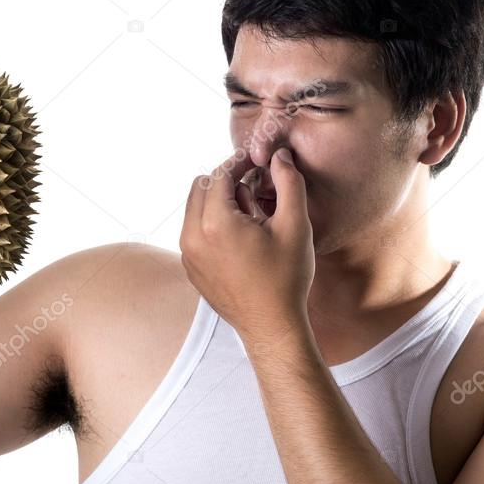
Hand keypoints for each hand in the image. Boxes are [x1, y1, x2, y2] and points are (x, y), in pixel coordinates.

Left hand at [179, 147, 314, 344]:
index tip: (257, 161)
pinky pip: (194, 230)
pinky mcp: (190, 267)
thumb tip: (279, 156)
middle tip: (255, 185)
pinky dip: (211, 221)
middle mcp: (192, 236)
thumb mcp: (295, 225)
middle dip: (226, 179)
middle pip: (201, 187)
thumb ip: (288, 183)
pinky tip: (240, 233)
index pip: (219, 174)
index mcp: (215, 223)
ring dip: (218, 199)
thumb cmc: (286, 278)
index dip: (239, 162)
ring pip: (195, 207)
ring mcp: (188, 254)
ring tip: (249, 212)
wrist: (271, 326)